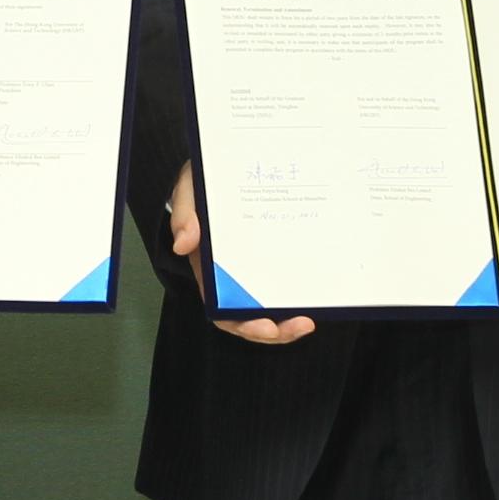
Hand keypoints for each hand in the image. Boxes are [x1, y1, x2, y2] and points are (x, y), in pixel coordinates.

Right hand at [170, 161, 314, 345]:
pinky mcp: (271, 257)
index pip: (223, 309)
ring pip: (269, 309)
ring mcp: (252, 269)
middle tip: (301, 324)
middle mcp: (231, 277)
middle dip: (275, 331)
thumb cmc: (201, 183)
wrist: (220, 168)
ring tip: (308, 321)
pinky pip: (283, 285)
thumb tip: (183, 244)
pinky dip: (297, 297)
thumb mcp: (188, 190)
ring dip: (288, 323)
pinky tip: (316, 296)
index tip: (267, 326)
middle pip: (250, 317)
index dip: (244, 324)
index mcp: (208, 269)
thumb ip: (184, 213)